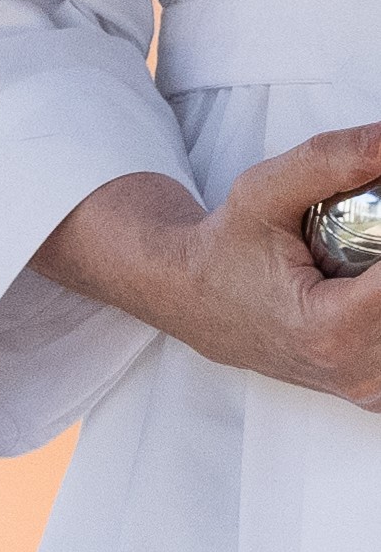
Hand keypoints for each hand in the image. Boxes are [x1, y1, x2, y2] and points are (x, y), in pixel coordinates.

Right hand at [160, 124, 380, 411]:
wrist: (189, 299)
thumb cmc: (225, 247)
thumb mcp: (264, 191)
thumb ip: (334, 159)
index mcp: (330, 329)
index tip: (375, 212)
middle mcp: (354, 370)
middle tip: (366, 234)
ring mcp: (367, 388)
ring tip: (362, 255)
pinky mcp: (374, 392)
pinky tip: (366, 279)